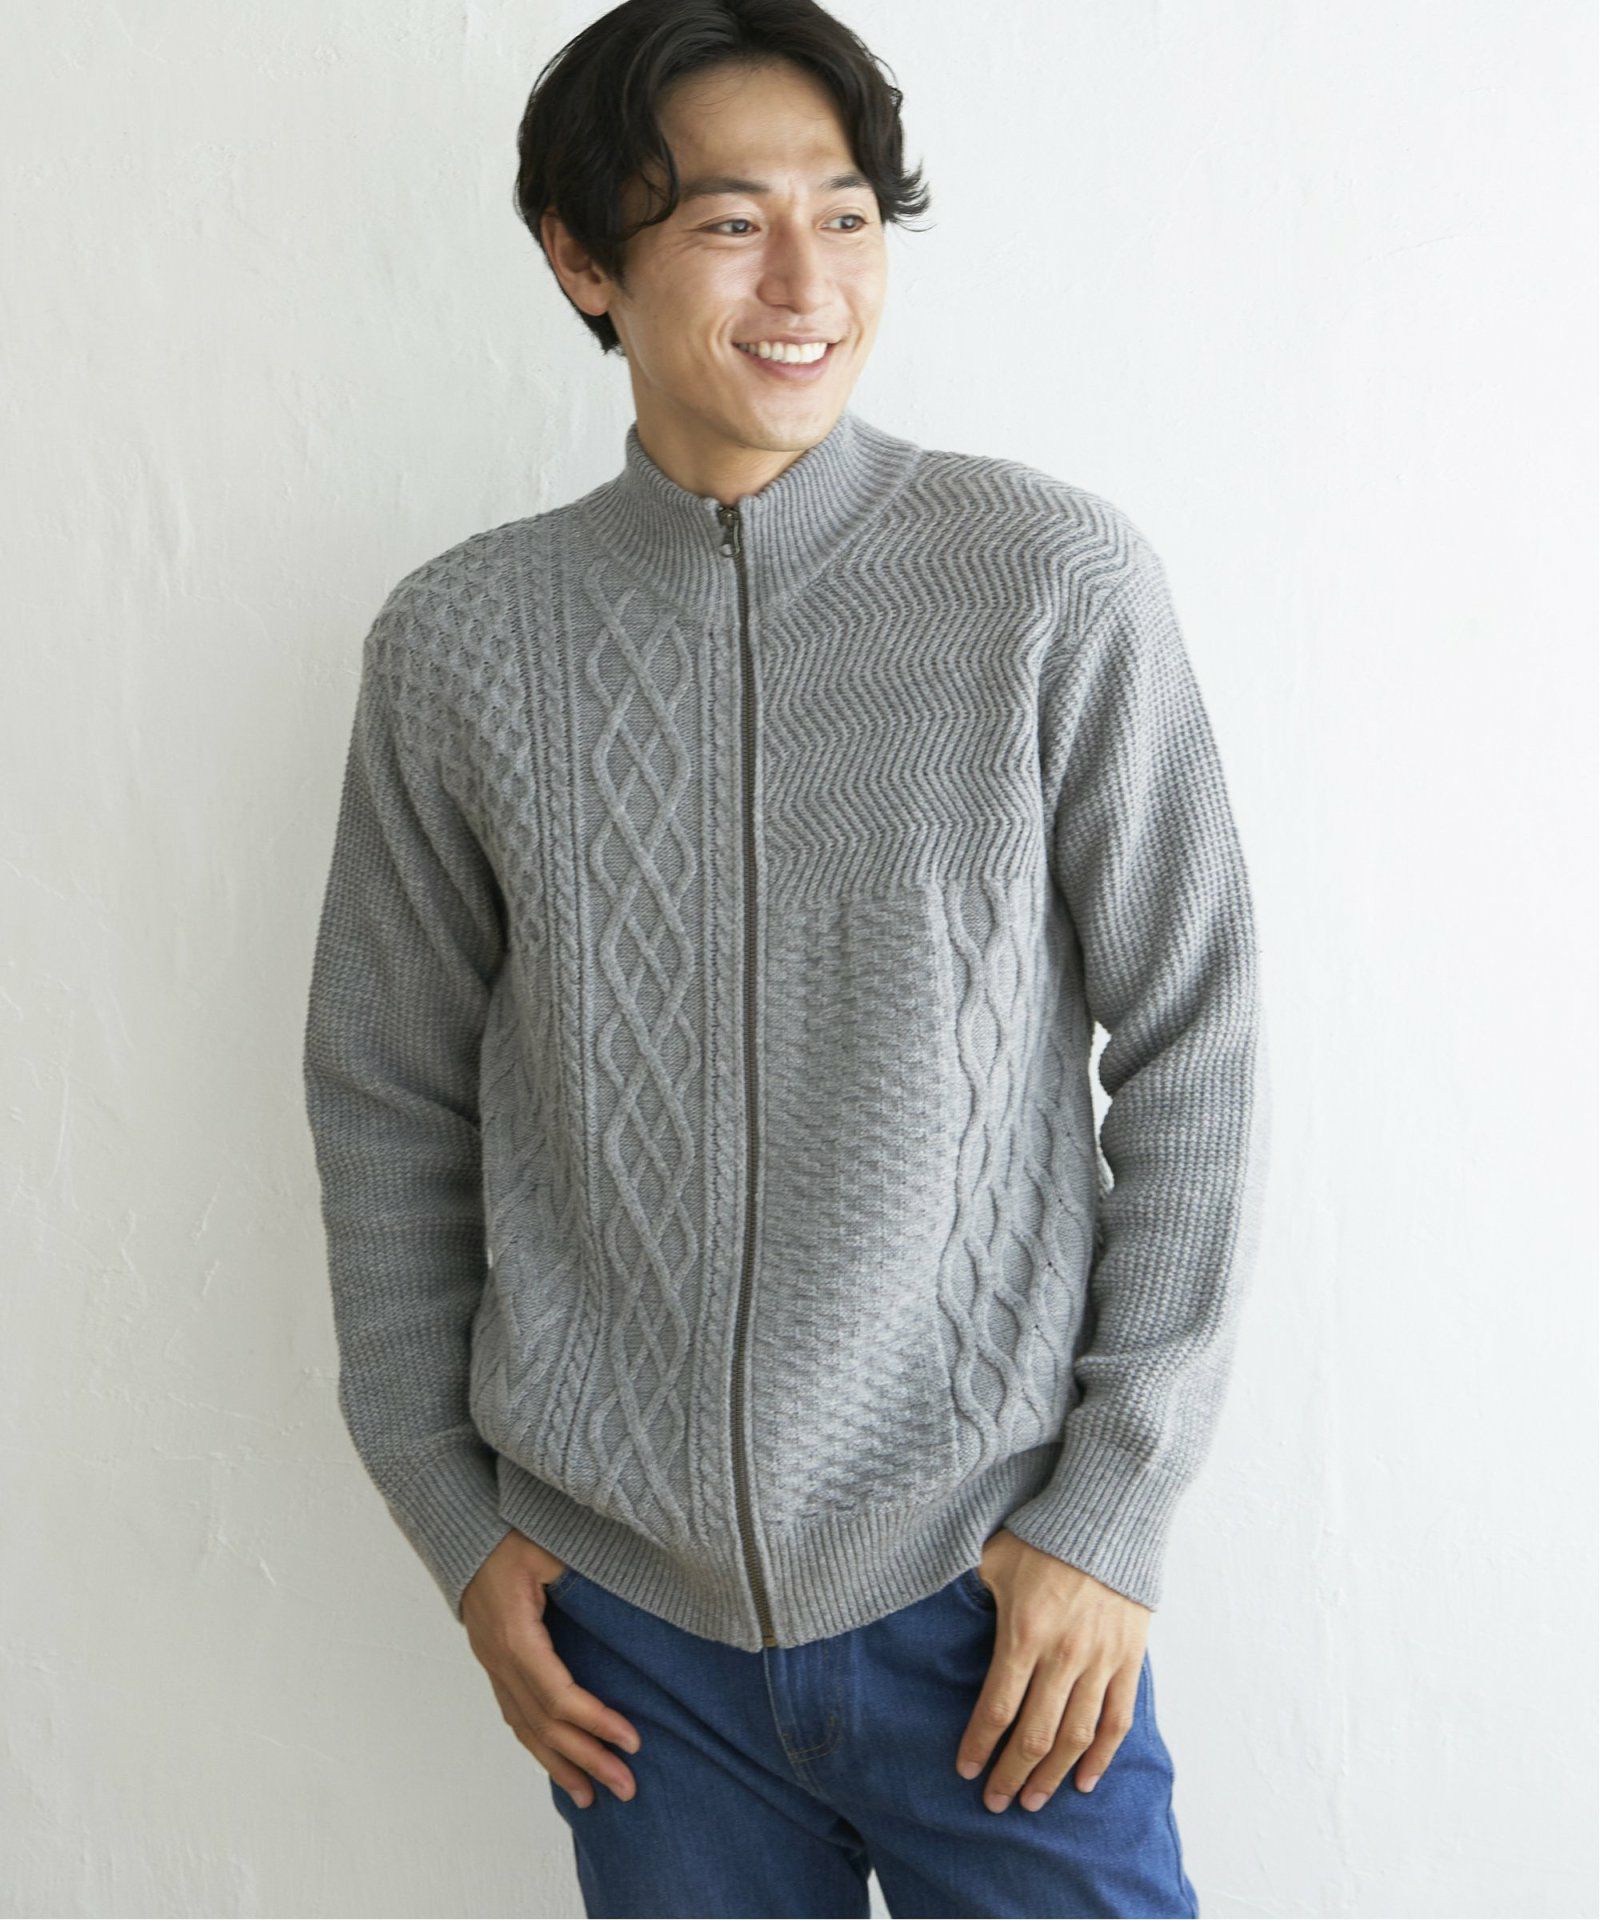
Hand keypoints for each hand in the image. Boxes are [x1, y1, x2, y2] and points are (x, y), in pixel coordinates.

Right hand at [461, 1530, 641, 1808]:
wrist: (463, 1533)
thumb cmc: (508, 1535)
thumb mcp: (544, 1546)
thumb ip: (573, 1571)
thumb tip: (616, 1587)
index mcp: (515, 1633)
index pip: (557, 1694)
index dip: (594, 1721)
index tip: (632, 1740)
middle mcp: (499, 1658)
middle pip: (544, 1723)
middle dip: (587, 1758)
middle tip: (626, 1787)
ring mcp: (493, 1665)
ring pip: (526, 1728)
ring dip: (561, 1765)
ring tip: (592, 1799)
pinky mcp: (494, 1665)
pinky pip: (515, 1716)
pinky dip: (538, 1747)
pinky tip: (558, 1767)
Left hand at [954, 1528, 1148, 1811]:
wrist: (1107, 1516)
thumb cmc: (1042, 1536)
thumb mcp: (992, 1559)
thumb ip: (967, 1592)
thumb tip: (931, 1610)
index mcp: (1023, 1633)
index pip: (997, 1708)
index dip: (979, 1746)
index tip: (965, 1771)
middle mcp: (1064, 1655)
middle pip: (1035, 1735)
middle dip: (1012, 1775)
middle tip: (996, 1802)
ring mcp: (1100, 1660)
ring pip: (1076, 1736)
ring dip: (1053, 1776)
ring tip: (1034, 1801)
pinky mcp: (1128, 1659)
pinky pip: (1117, 1720)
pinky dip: (1103, 1756)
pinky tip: (1086, 1781)